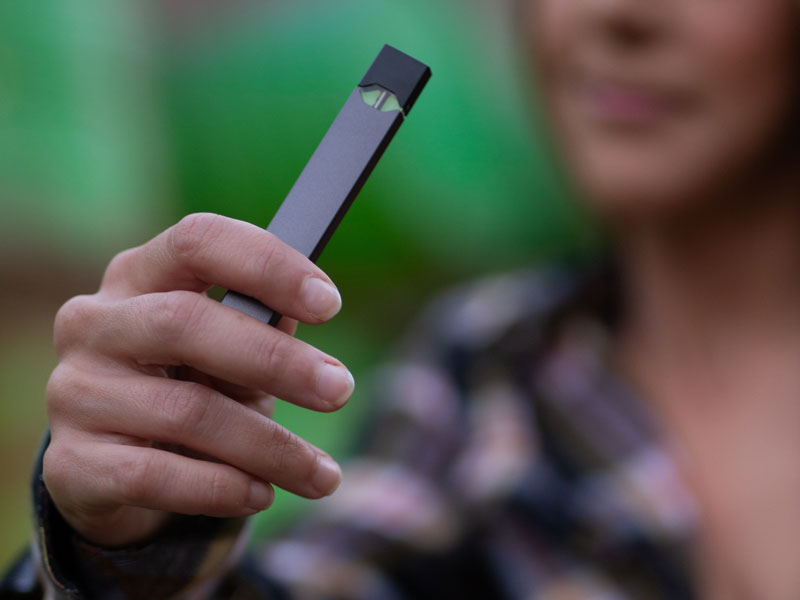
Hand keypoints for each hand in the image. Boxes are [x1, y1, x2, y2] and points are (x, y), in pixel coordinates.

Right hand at [43, 213, 352, 546]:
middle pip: (186, 323)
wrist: (117, 464)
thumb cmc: (190, 383)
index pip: (198, 242)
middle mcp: (95, 323)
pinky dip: (220, 487)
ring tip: (321, 474)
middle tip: (340, 389)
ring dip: (269, 446)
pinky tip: (261, 494)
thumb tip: (315, 306)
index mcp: (140, 275)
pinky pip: (153, 476)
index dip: (267, 266)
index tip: (329, 304)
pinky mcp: (71, 462)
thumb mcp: (228, 348)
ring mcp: (76, 392)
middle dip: (276, 360)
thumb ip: (263, 326)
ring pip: (186, 412)